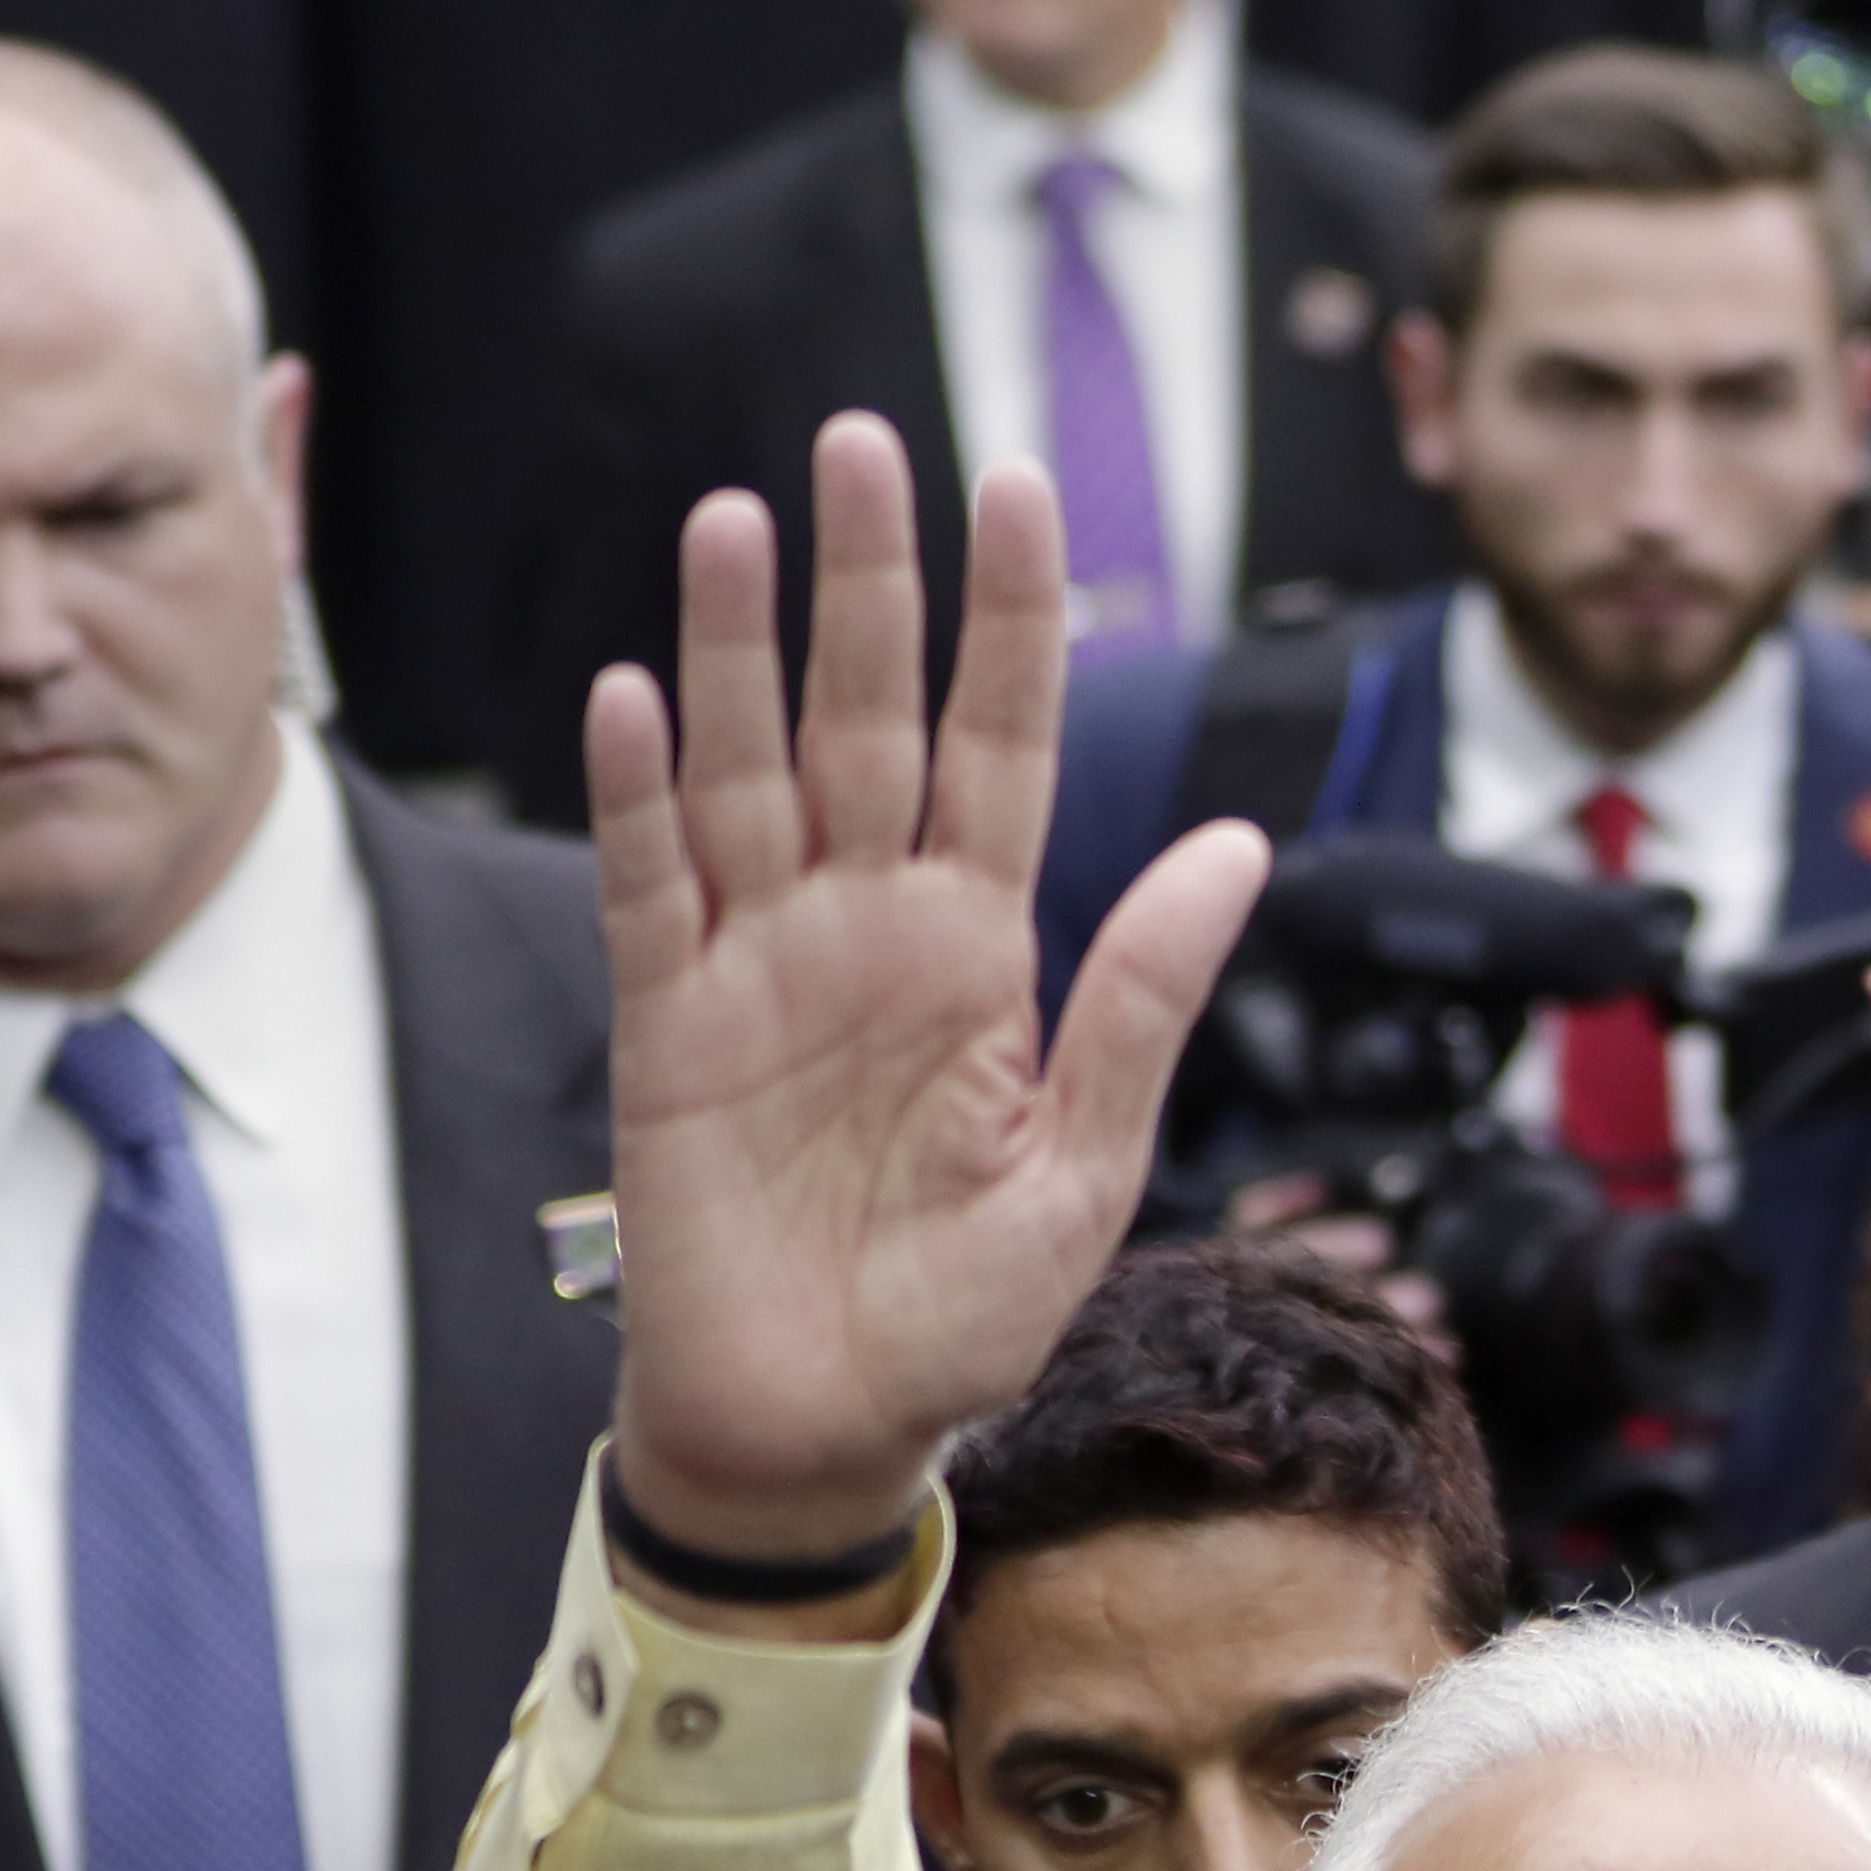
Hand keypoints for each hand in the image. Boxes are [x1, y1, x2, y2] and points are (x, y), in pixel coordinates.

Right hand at [582, 418, 1269, 1583]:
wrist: (828, 1430)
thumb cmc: (962, 1316)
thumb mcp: (1087, 1166)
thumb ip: (1143, 1000)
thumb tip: (1234, 843)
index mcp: (984, 952)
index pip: (1003, 749)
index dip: (1010, 622)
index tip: (1019, 489)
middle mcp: (869, 930)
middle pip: (869, 720)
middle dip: (868, 584)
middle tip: (861, 440)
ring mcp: (759, 966)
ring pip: (747, 772)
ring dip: (734, 650)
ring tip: (735, 521)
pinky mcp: (666, 1025)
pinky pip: (651, 887)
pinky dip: (642, 796)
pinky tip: (636, 695)